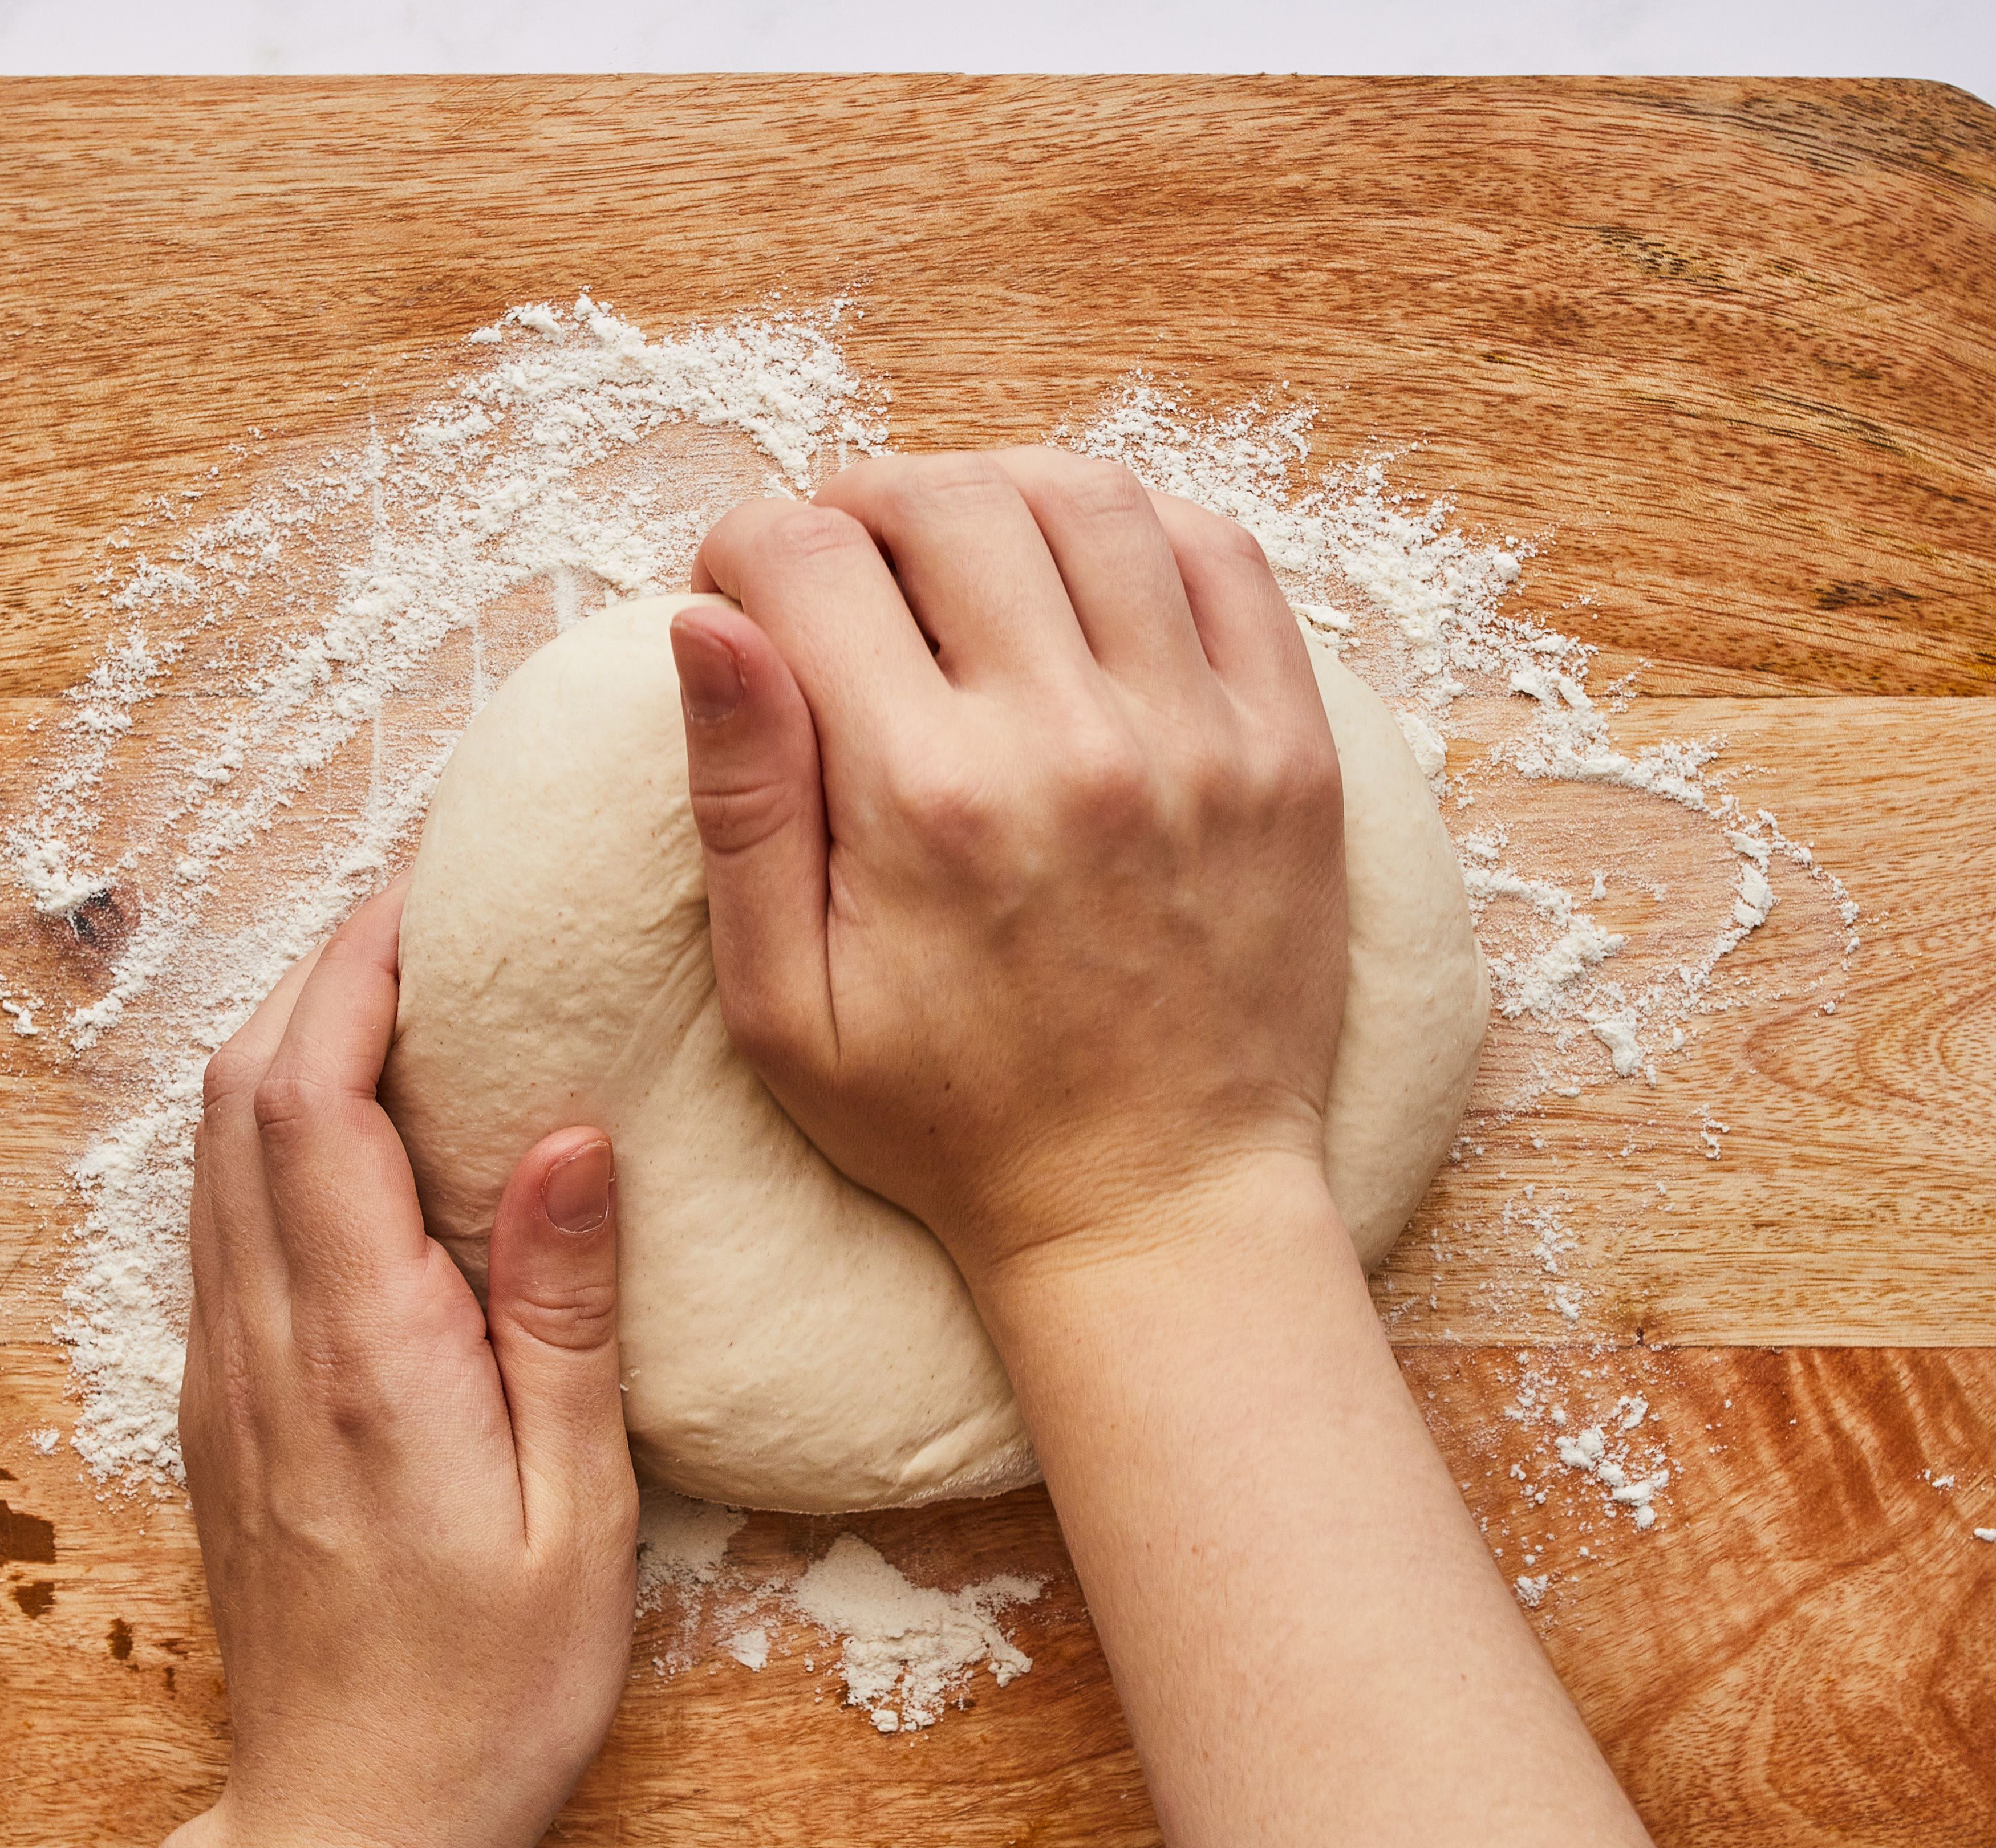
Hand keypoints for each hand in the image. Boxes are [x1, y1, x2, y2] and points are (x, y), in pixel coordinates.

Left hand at [48, 881, 637, 1847]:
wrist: (347, 1823)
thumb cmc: (487, 1689)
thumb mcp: (575, 1511)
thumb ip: (561, 1315)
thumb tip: (563, 1136)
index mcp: (363, 1356)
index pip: (311, 1102)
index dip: (356, 971)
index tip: (428, 896)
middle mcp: (266, 1344)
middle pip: (240, 1096)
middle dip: (320, 973)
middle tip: (424, 912)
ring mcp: (226, 1374)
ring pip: (214, 1151)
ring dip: (289, 1042)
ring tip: (397, 987)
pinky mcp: (222, 1406)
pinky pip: (224, 1219)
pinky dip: (277, 1129)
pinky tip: (358, 1128)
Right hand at [672, 449, 1348, 1286]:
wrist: (1151, 1205)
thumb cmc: (948, 1121)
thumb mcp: (782, 1002)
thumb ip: (741, 798)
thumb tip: (706, 621)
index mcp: (923, 797)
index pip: (808, 559)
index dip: (746, 552)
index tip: (742, 599)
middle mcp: (1067, 740)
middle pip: (945, 497)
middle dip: (861, 504)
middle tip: (843, 573)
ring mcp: (1197, 735)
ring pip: (1086, 497)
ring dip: (996, 495)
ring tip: (961, 561)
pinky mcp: (1289, 750)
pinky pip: (1222, 557)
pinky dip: (1140, 526)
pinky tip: (1085, 577)